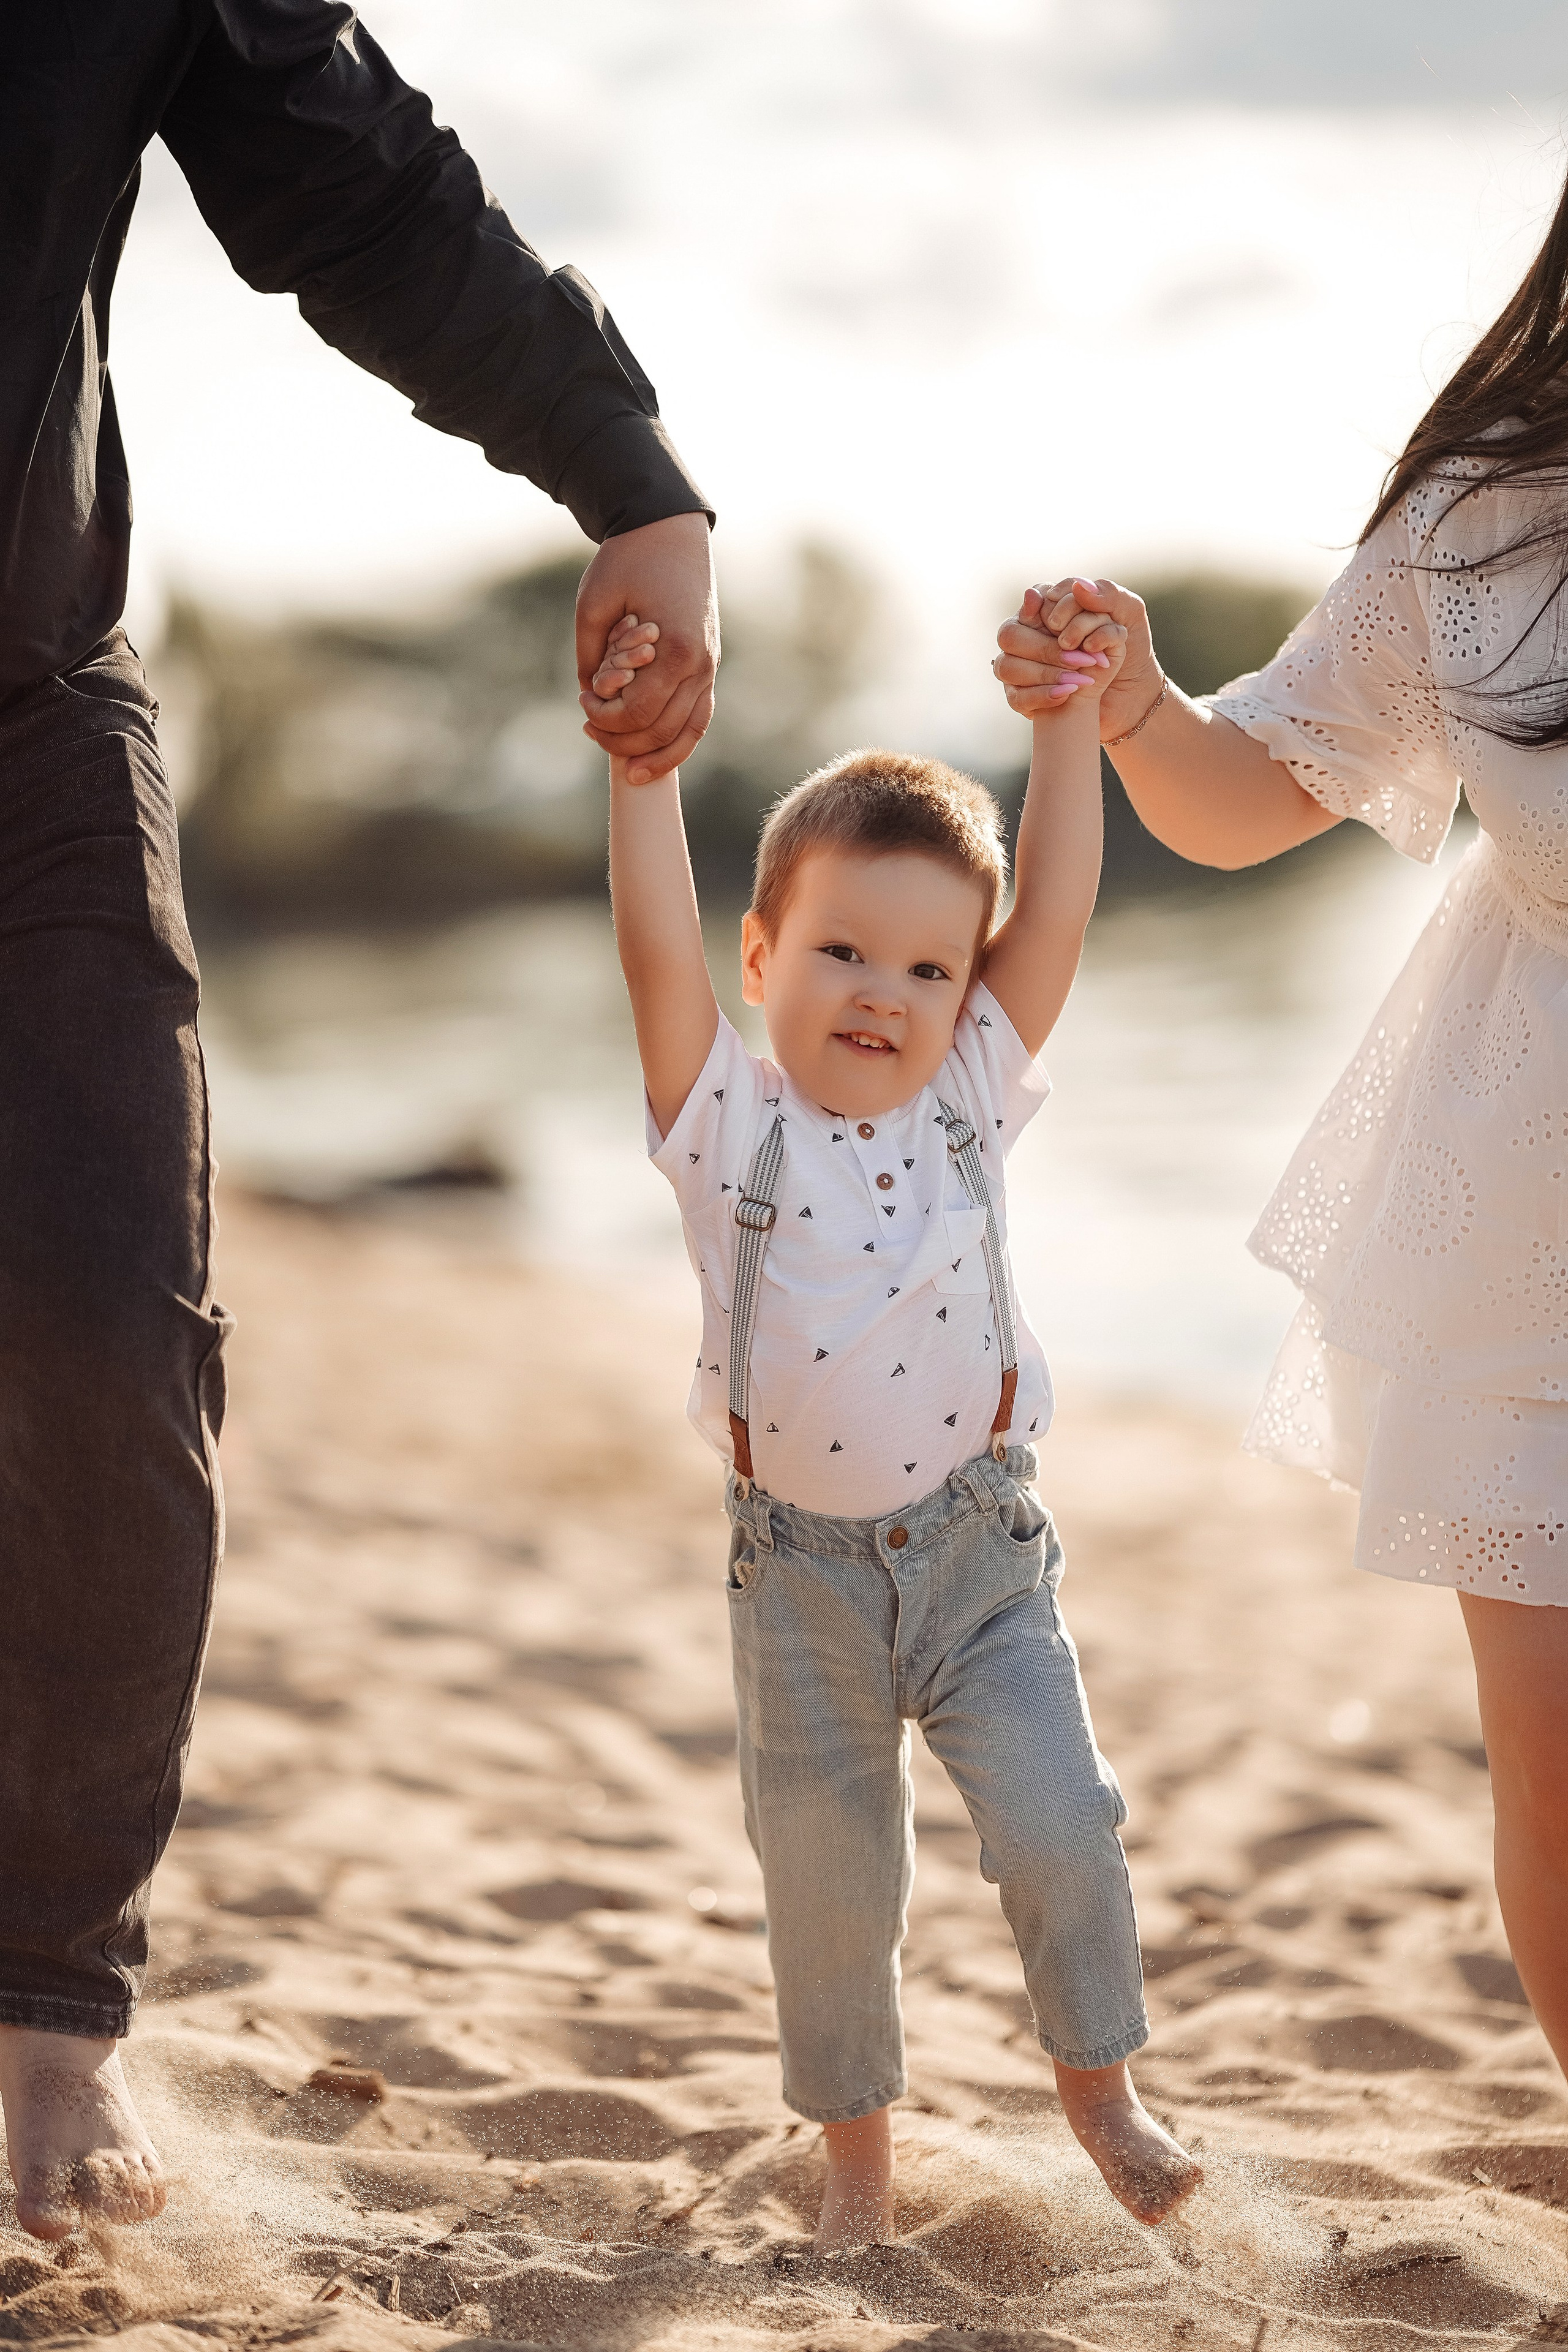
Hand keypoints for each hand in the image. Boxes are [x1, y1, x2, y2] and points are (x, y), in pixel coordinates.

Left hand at [576, 513, 717, 783]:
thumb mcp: (594, 604)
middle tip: (589, 727)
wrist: (668, 530)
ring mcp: (709, 666)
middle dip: (621, 739)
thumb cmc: (628, 561)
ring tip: (628, 770)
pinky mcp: (708, 664)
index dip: (603, 718)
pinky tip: (655, 755)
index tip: (582, 700)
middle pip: (661, 730)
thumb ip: (591, 656)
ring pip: (689, 733)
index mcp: (675, 649)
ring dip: (656, 755)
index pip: (637, 712)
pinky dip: (679, 741)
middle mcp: (700, 664)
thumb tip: (591, 695)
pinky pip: (699, 716)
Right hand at [994, 576, 1161, 741]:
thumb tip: (1079, 586)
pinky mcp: (1022, 697)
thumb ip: (1108, 593)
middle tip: (1082, 660)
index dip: (1050, 614)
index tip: (1070, 627)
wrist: (1131, 692)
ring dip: (1045, 672)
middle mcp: (1027, 635)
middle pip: (1010, 634)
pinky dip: (1042, 695)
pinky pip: (1017, 697)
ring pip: (1007, 666)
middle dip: (1048, 648)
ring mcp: (1019, 668)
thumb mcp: (1129, 614)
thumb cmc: (1129, 649)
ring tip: (1079, 679)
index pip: (1031, 602)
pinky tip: (1069, 693)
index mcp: (1048, 609)